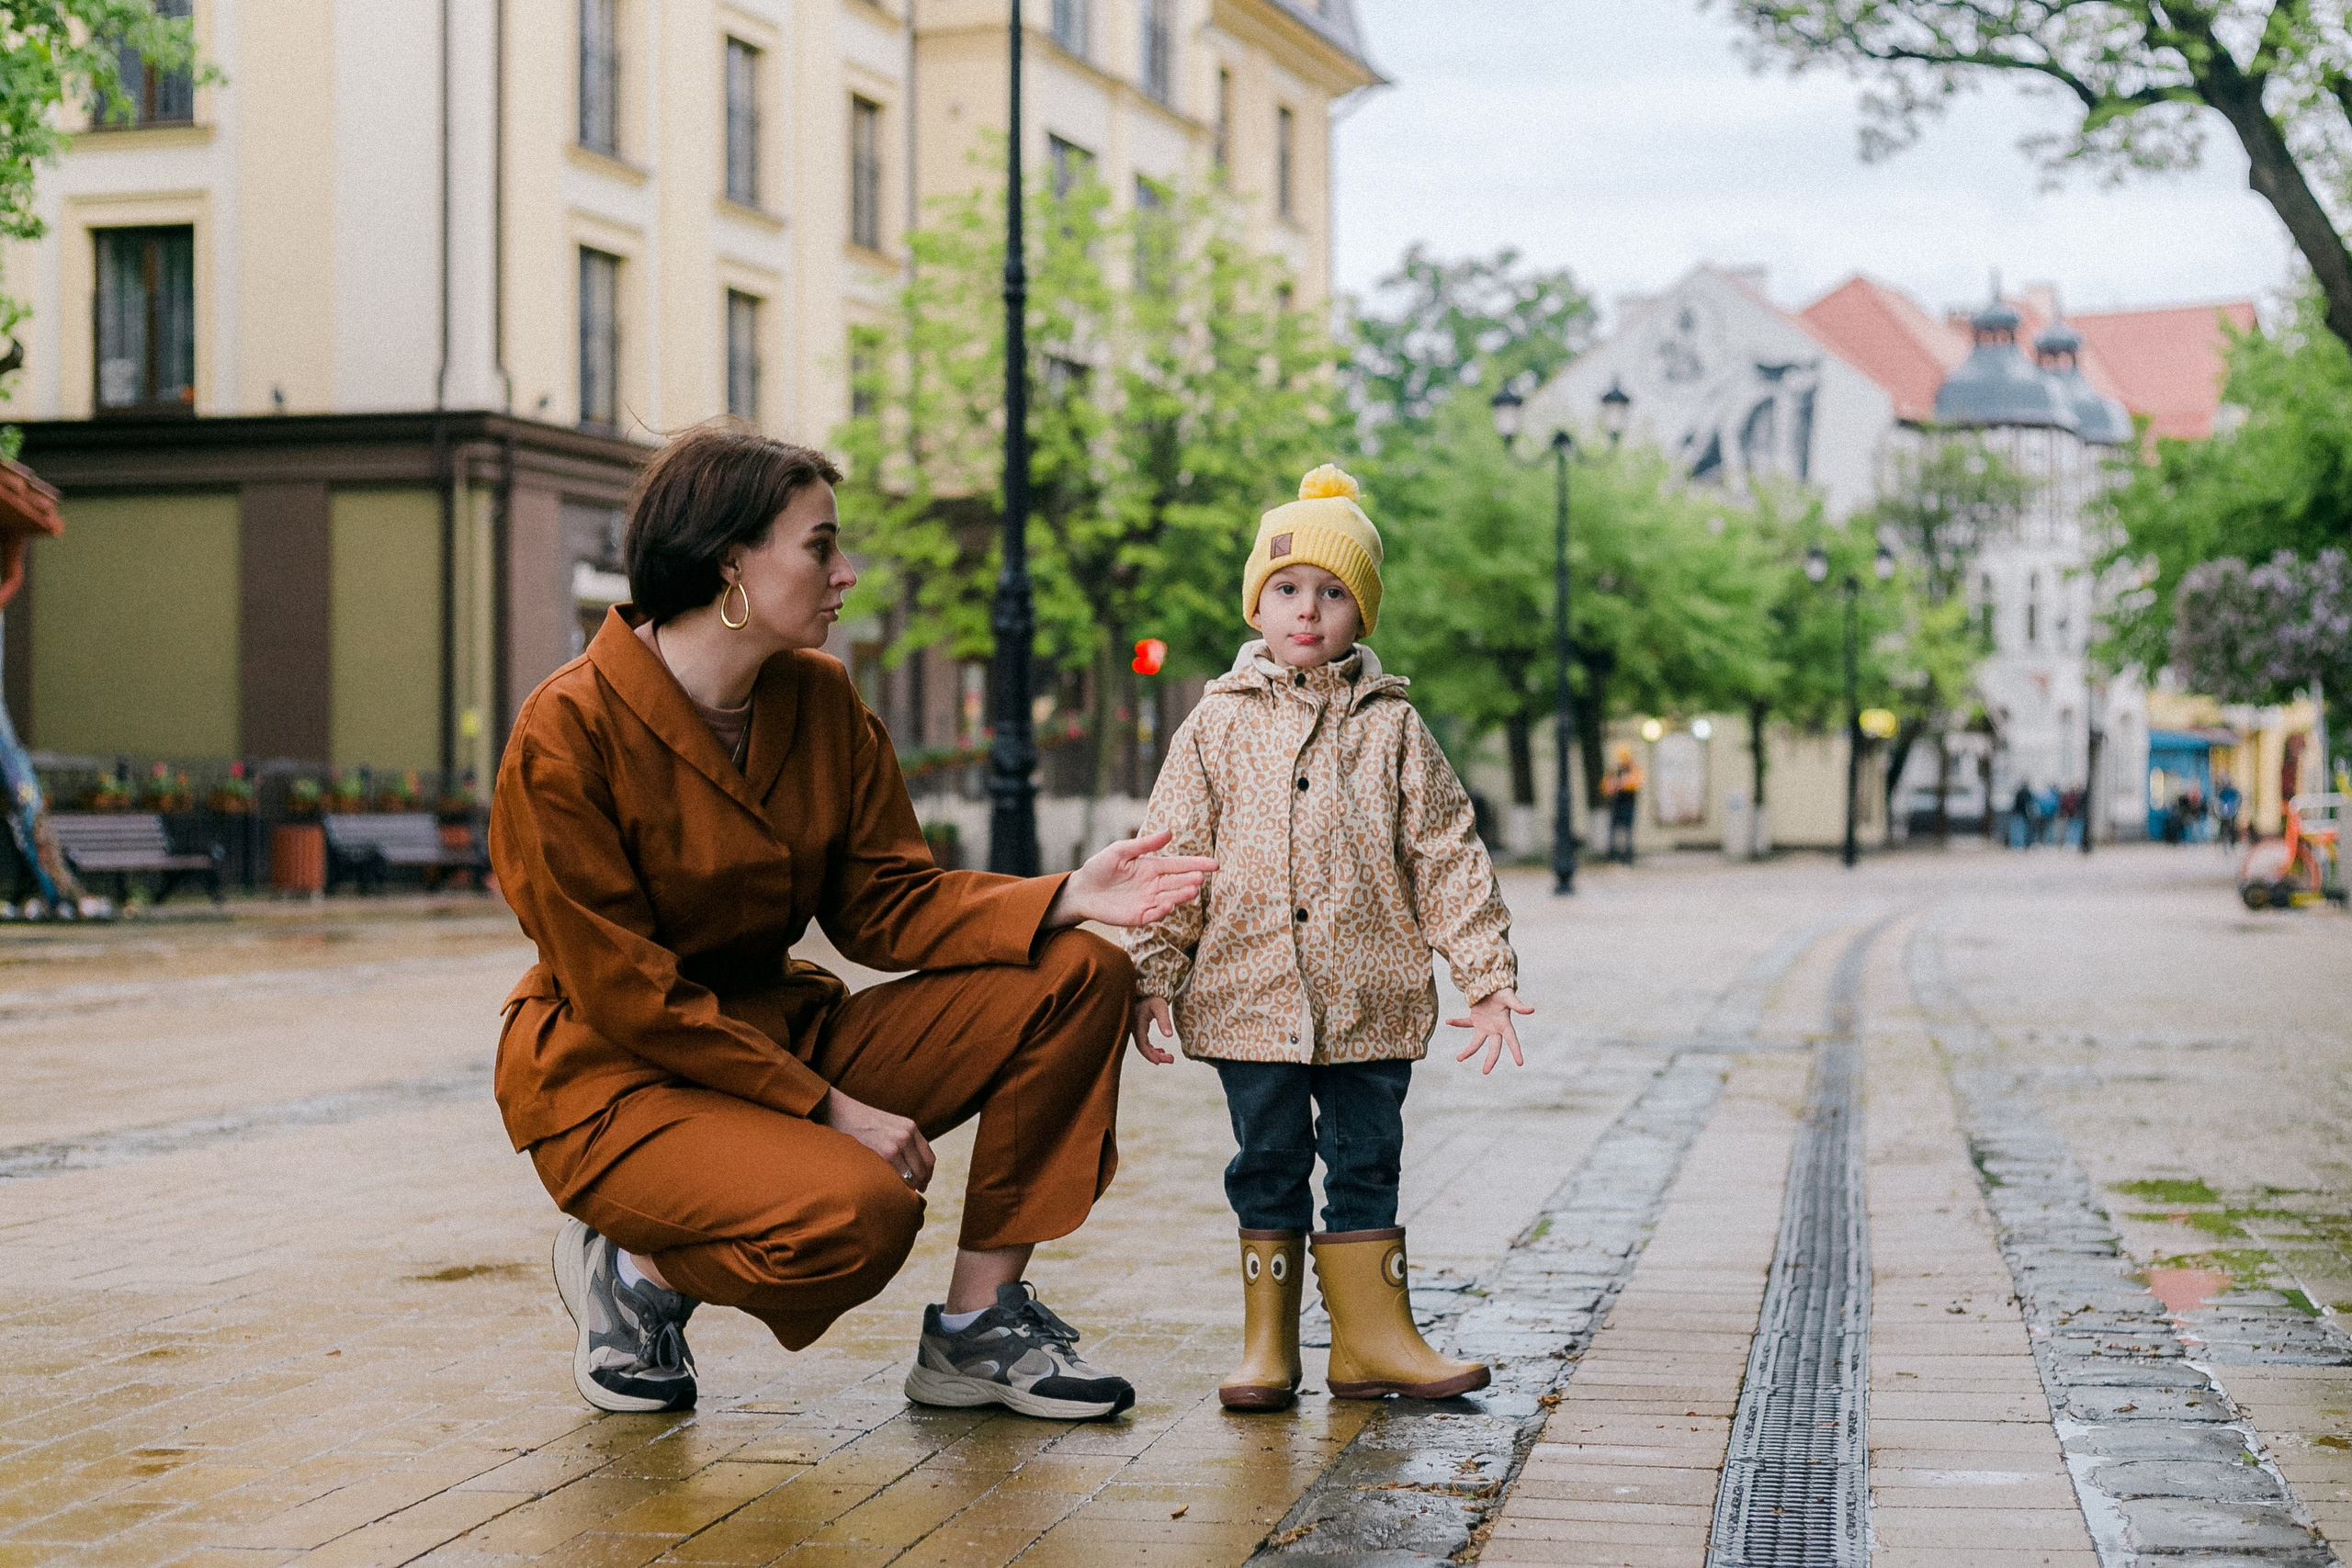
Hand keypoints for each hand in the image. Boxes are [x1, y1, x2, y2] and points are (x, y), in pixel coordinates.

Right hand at [814, 1087, 934, 1190]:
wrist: (840, 1111)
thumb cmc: (860, 1121)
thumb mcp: (889, 1125)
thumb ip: (903, 1140)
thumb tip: (911, 1168)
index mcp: (910, 1127)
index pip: (929, 1157)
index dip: (927, 1174)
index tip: (923, 1184)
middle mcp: (907, 1135)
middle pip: (922, 1169)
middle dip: (919, 1184)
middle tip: (914, 1194)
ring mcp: (896, 1145)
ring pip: (911, 1176)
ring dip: (907, 1188)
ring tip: (899, 1193)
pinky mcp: (884, 1154)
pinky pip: (897, 1177)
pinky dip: (895, 1186)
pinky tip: (888, 1189)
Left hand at [1048, 830, 1217, 928]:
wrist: (1082, 890)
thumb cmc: (1100, 867)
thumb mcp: (1121, 850)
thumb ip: (1144, 844)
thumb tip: (1169, 832)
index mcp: (1152, 867)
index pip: (1179, 865)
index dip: (1197, 864)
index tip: (1214, 864)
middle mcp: (1154, 885)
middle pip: (1178, 883)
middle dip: (1190, 881)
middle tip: (1200, 878)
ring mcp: (1148, 901)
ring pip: (1170, 898)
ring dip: (1181, 896)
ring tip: (1192, 891)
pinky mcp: (1138, 916)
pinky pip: (1155, 914)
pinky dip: (1163, 911)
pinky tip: (1169, 904)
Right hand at [1129, 996, 1176, 1064]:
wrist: (1147, 990)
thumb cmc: (1153, 997)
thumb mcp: (1160, 1007)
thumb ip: (1164, 1021)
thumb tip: (1169, 1035)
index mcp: (1137, 1024)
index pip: (1142, 1044)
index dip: (1149, 1055)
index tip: (1158, 1062)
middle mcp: (1134, 1028)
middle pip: (1143, 1047)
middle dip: (1156, 1056)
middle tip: (1171, 1060)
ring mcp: (1136, 1028)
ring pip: (1144, 1046)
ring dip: (1156, 1053)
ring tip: (1169, 1057)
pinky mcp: (1139, 1027)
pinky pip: (1144, 1042)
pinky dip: (1152, 1048)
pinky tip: (1161, 1051)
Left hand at [1447, 988, 1531, 1074]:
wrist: (1493, 984)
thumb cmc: (1503, 991)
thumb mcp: (1510, 998)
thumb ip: (1518, 1006)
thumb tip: (1532, 1010)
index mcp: (1505, 1024)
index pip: (1512, 1040)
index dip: (1516, 1051)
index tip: (1520, 1063)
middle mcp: (1495, 1028)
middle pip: (1493, 1048)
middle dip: (1490, 1060)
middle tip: (1485, 1072)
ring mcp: (1484, 1025)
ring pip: (1476, 1042)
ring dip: (1468, 1050)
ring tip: (1459, 1058)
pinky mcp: (1475, 1019)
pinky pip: (1464, 1022)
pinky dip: (1457, 1022)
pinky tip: (1448, 1021)